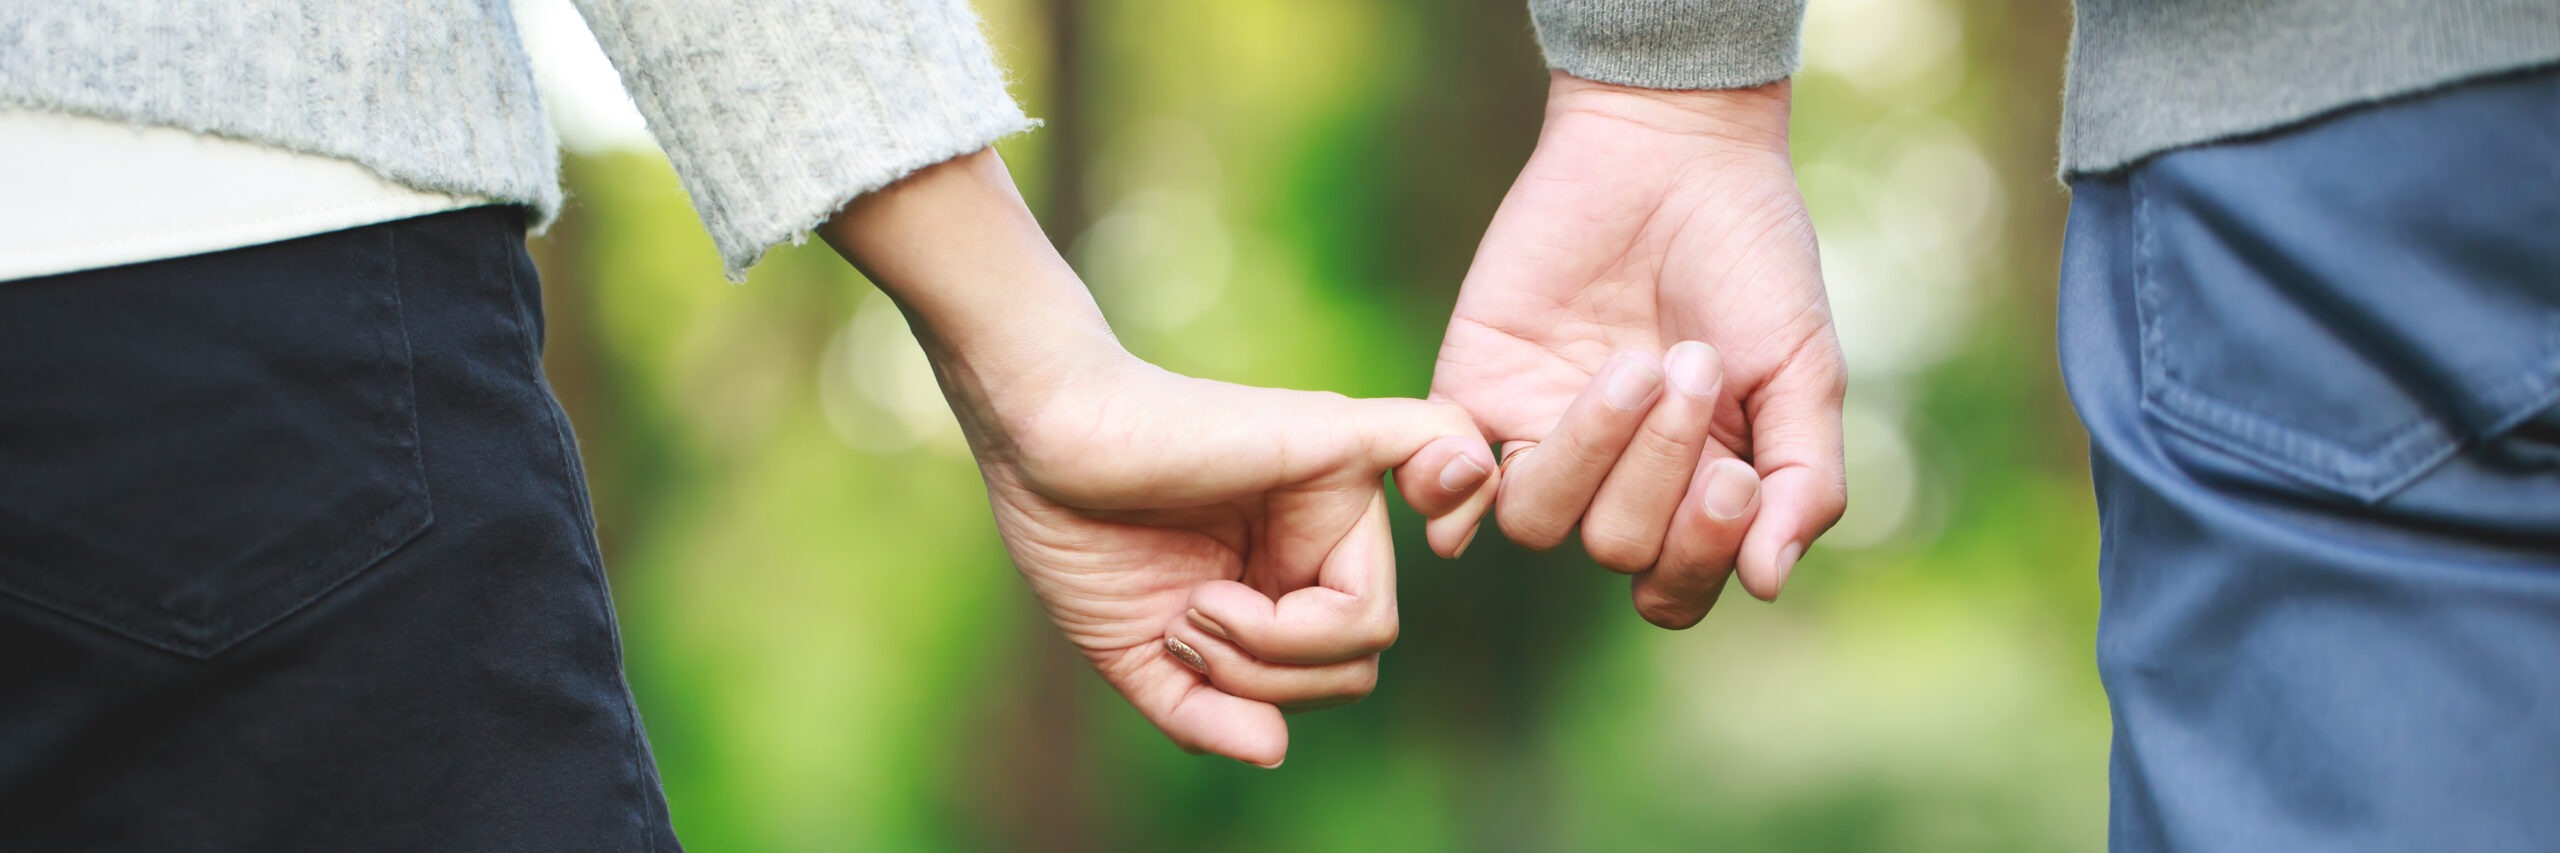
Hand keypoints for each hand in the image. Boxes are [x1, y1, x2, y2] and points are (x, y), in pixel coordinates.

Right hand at [978, 359, 1494, 766]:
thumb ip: (1203, 712)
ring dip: (1275, 642)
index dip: (1261, 690)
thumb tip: (1275, 748)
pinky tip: (1441, 527)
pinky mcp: (1338, 438)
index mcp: (1281, 575)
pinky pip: (1446, 446)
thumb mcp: (1137, 654)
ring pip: (1374, 622)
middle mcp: (1319, 531)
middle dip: (1265, 674)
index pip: (1332, 673)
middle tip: (1190, 622)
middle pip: (1360, 657)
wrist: (1039, 444)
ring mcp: (1335, 487)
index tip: (1180, 647)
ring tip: (1204, 601)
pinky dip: (1462, 485)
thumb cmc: (1075, 531)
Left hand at [1430, 73, 1845, 626]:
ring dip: (1589, 452)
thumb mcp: (1804, 369)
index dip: (1696, 553)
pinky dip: (1447, 491)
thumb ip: (1804, 482)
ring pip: (1536, 522)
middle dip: (1658, 468)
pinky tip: (1471, 459)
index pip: (1674, 588)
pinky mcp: (1473, 390)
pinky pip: (1441, 478)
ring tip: (1632, 364)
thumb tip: (1767, 584)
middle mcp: (1612, 480)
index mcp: (1692, 491)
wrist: (1672, 150)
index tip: (1734, 476)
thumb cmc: (1753, 259)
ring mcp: (1539, 437)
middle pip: (1613, 547)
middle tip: (1692, 363)